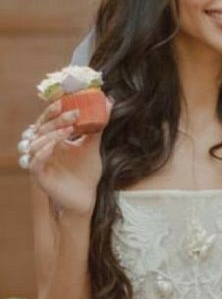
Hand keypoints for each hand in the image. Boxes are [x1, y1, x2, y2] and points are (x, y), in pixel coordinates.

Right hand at [25, 100, 104, 215]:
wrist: (88, 196)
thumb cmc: (87, 172)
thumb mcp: (93, 145)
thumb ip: (98, 125)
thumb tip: (109, 103)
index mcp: (52, 139)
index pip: (47, 119)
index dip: (54, 110)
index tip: (68, 103)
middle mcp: (42, 148)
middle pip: (41, 128)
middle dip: (57, 119)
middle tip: (74, 114)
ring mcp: (39, 162)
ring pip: (34, 143)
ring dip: (50, 134)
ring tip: (68, 130)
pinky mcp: (39, 176)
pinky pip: (35, 161)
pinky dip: (43, 151)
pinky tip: (55, 146)